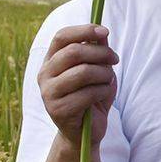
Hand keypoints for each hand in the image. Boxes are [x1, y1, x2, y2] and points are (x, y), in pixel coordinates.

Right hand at [38, 23, 117, 144]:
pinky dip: (103, 91)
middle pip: (74, 52)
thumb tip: (101, 33)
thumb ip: (96, 51)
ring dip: (104, 74)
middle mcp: (44, 75)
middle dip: (101, 53)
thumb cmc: (91, 96)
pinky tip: (103, 94)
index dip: (84, 30)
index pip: (61, 37)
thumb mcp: (97, 70)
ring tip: (108, 80)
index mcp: (51, 61)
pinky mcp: (58, 109)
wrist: (85, 131)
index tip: (105, 31)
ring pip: (84, 72)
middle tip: (115, 59)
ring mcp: (49, 93)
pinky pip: (89, 93)